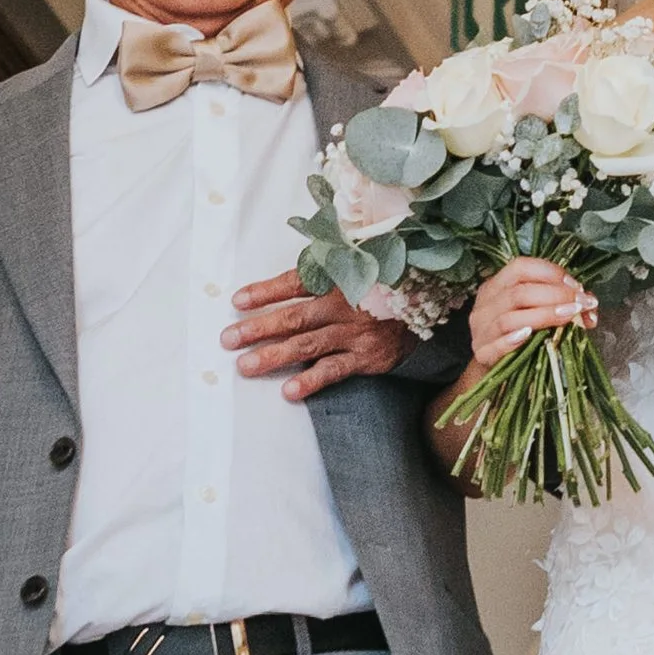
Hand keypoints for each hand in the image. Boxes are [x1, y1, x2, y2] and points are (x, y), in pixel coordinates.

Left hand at [227, 268, 414, 398]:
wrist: (424, 306)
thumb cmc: (380, 285)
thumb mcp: (356, 264)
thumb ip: (322, 267)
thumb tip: (282, 276)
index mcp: (338, 277)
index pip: (295, 283)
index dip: (265, 292)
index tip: (237, 301)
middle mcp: (343, 305)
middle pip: (294, 318)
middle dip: (258, 328)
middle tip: (229, 339)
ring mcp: (354, 333)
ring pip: (307, 346)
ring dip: (274, 356)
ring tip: (245, 366)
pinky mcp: (366, 357)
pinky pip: (334, 370)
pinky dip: (311, 381)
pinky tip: (290, 390)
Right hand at [467, 258, 594, 375]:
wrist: (494, 369)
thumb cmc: (519, 335)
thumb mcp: (536, 312)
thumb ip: (562, 303)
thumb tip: (590, 304)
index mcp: (496, 286)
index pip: (520, 268)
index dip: (550, 273)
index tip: (576, 286)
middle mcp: (485, 305)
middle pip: (518, 292)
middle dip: (555, 295)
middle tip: (581, 303)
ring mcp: (481, 330)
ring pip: (509, 318)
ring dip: (543, 315)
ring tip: (569, 316)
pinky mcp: (482, 354)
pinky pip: (495, 346)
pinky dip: (512, 340)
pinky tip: (529, 336)